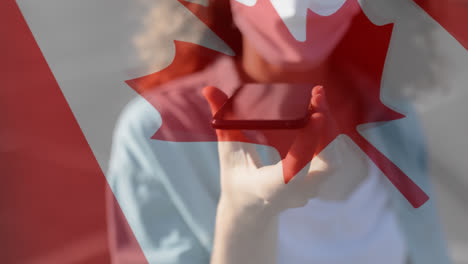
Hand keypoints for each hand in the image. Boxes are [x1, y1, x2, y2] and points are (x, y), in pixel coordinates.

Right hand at [203, 85, 333, 216]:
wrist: (251, 209)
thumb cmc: (237, 180)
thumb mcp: (228, 152)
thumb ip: (223, 121)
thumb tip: (208, 89)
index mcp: (271, 188)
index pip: (298, 166)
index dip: (310, 140)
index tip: (316, 112)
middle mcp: (297, 192)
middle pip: (328, 161)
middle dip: (327, 126)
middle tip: (317, 94)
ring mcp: (311, 189)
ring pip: (335, 157)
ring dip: (329, 125)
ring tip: (317, 98)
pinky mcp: (319, 181)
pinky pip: (332, 155)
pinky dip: (328, 132)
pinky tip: (318, 111)